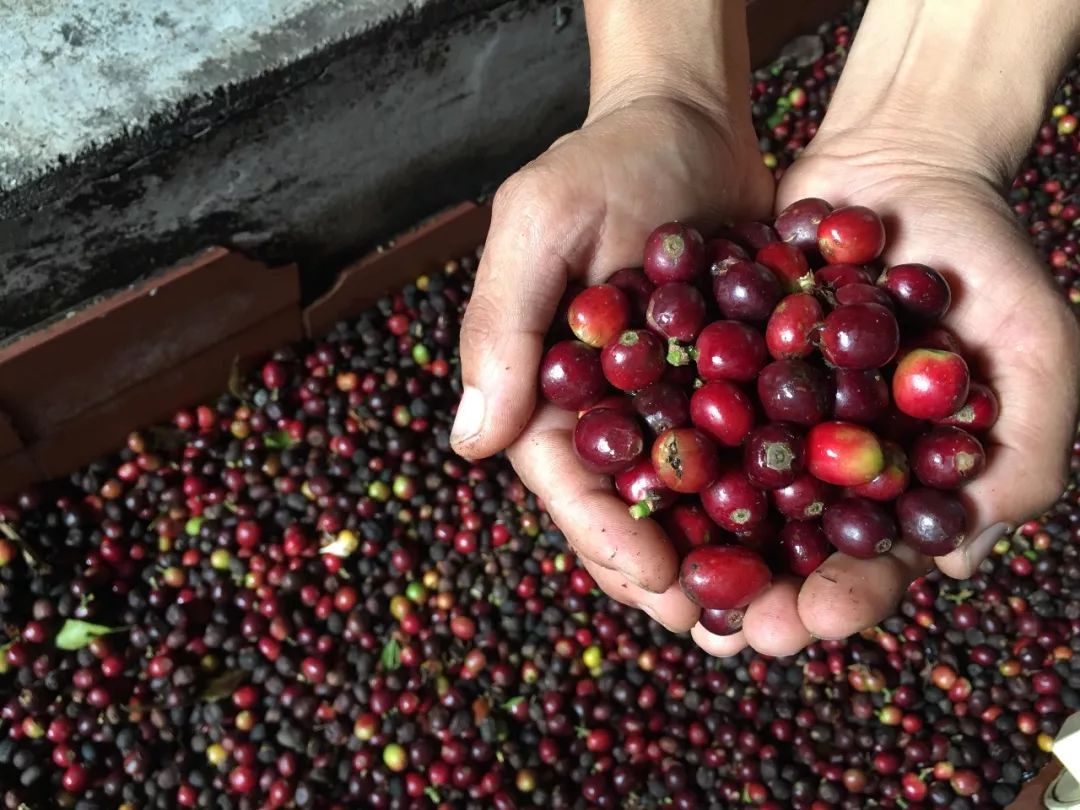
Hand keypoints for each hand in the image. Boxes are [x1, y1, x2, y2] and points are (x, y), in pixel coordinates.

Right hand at [453, 89, 772, 631]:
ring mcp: (674, 405)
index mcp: (550, 389)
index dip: (606, 538)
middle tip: (720, 625)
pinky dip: (780, 498)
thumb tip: (469, 444)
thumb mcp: (539, 223)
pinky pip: (756, 453)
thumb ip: (501, 326)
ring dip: (729, 558)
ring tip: (771, 606)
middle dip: (672, 572)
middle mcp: (609, 412)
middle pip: (634, 509)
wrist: (691, 123)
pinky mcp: (735, 387)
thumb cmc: (602, 163)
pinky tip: (817, 535)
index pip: (568, 481)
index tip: (653, 582)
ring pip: (697, 500)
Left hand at [692, 126, 1079, 657]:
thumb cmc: (989, 257)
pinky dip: (658, 440)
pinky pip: (681, 410)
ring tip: (659, 574)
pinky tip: (625, 474)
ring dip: (690, 538)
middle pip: (783, 543)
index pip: (869, 560)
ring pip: (719, 490)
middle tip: (722, 627)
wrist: (906, 158)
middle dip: (754, 589)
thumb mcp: (1036, 345)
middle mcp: (819, 459)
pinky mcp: (715, 366)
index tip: (812, 621)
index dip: (844, 596)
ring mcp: (762, 414)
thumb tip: (955, 559)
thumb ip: (1024, 451)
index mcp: (893, 478)